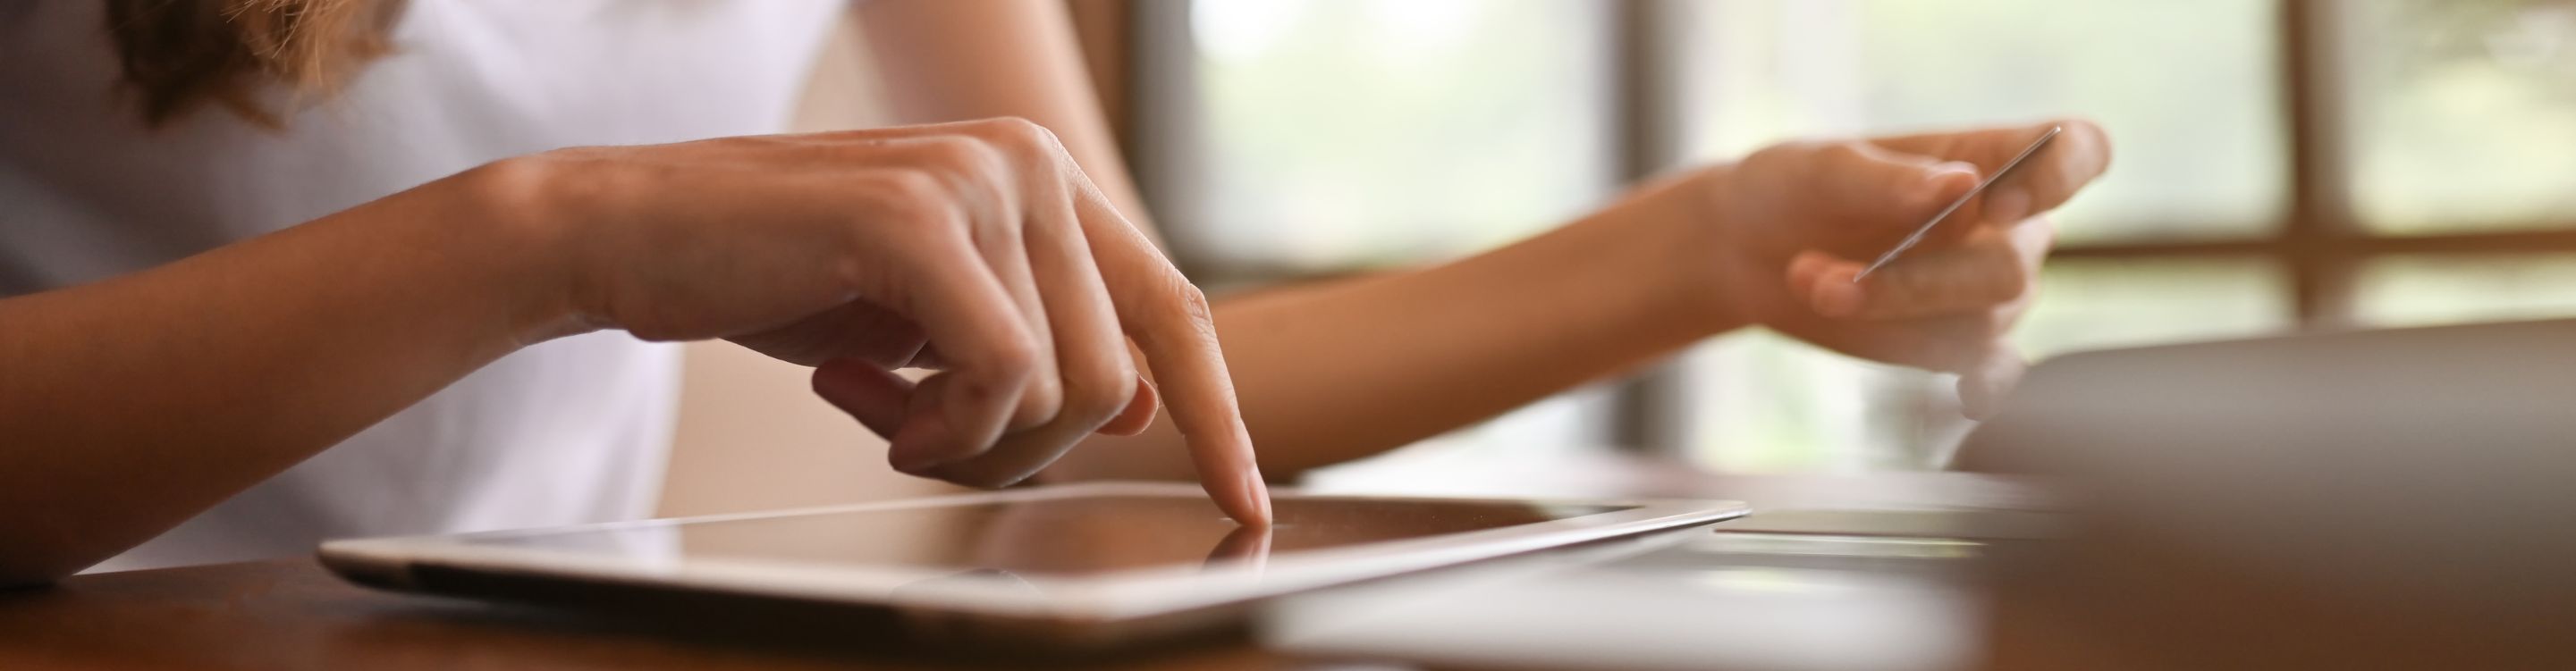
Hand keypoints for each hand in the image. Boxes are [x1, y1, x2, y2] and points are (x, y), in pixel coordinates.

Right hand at [478, 118, 1267, 522]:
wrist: (630, 236)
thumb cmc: (776, 278)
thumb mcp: (931, 323)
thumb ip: (1037, 344)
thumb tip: (1140, 405)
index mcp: (1043, 179)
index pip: (1172, 310)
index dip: (1215, 416)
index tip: (1247, 498)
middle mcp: (1029, 161)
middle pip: (1115, 375)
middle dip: (1025, 450)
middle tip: (921, 443)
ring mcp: (980, 181)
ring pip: (1062, 387)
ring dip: (966, 442)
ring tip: (878, 409)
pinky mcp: (921, 221)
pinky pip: (1000, 376)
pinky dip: (937, 426)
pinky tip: (857, 395)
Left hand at [1683, 120, 2112, 415]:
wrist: (1751, 252)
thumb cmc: (1796, 188)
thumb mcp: (1821, 167)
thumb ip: (1888, 178)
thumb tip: (1962, 185)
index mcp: (1991, 156)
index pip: (2078, 150)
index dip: (2059, 176)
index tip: (1996, 204)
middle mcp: (2007, 226)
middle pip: (2008, 266)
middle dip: (1915, 281)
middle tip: (1825, 277)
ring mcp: (1985, 291)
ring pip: (1979, 321)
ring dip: (1890, 313)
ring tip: (1813, 285)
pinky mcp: (1957, 344)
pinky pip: (1996, 370)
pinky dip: (1987, 386)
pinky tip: (1968, 397)